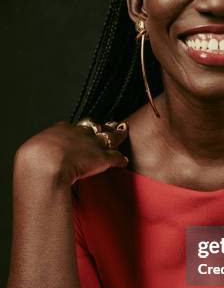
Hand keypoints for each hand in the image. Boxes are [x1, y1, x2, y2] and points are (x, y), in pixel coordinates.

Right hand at [14, 120, 128, 185]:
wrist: (45, 164)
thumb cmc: (35, 160)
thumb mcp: (35, 150)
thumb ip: (42, 152)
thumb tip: (36, 158)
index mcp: (63, 129)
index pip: (77, 126)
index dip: (84, 128)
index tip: (87, 129)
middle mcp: (80, 133)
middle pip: (96, 127)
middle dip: (104, 126)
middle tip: (112, 123)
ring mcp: (93, 145)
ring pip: (110, 137)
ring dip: (118, 135)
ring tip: (123, 133)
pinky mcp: (102, 158)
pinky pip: (116, 156)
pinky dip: (121, 159)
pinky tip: (124, 161)